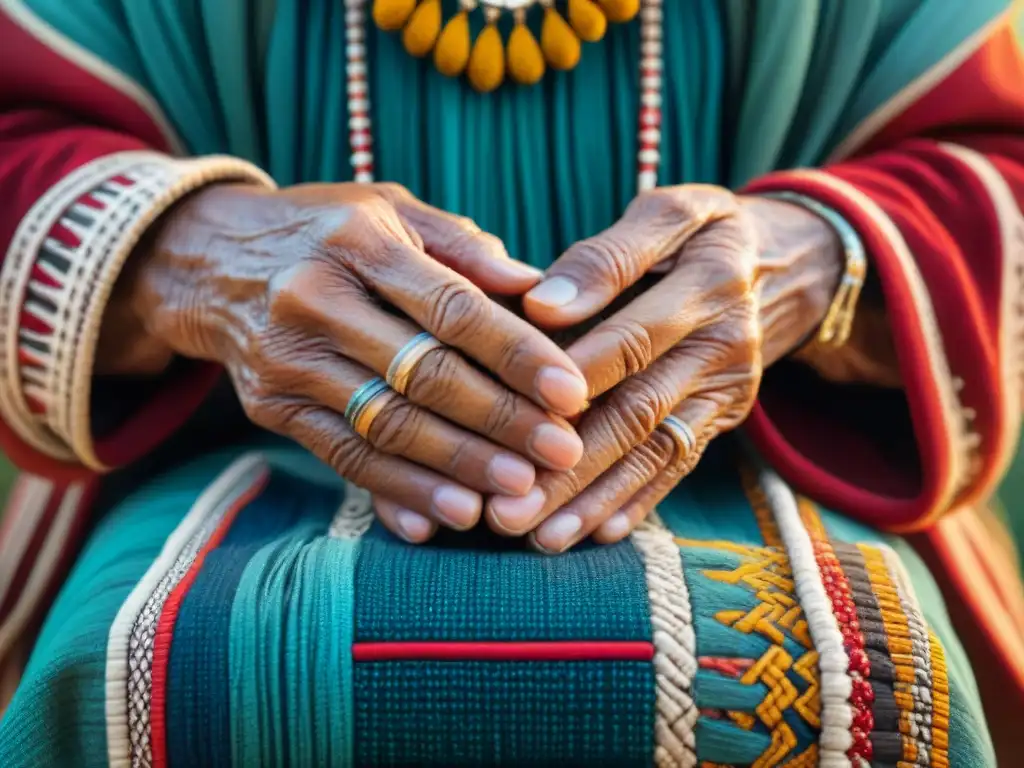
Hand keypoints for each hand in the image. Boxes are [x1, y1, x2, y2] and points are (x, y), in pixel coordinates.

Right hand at [112, 182, 588, 539]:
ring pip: (386, 425)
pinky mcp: (271, 408)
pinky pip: (342, 457)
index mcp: (359, 242)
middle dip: (500, 421)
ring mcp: (288, 361)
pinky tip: (446, 516)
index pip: (451, 307)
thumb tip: (538, 288)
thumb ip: (463, 246)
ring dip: (457, 466)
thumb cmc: (326, 230)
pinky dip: (397, 492)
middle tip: (561, 454)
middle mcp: (316, 300)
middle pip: (423, 374)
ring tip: (517, 494)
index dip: (515, 354)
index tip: (569, 392)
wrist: (207, 258)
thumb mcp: (389, 211)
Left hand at [485, 186, 843, 551]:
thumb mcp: (668, 213)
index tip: (516, 406)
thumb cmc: (696, 234)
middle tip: (507, 504)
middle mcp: (723, 343)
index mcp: (708, 282)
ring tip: (538, 537)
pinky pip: (677, 466)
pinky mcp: (721, 419)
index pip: (634, 334)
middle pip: (637, 409)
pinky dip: (636, 501)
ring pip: (652, 450)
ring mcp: (725, 390)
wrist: (776, 264)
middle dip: (570, 462)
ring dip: (594, 496)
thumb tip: (542, 304)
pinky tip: (593, 533)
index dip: (577, 371)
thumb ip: (607, 255)